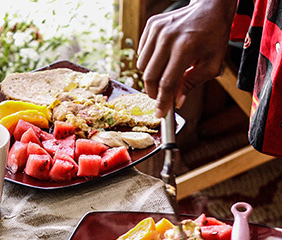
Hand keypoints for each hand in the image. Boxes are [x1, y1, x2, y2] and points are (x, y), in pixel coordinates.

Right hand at [137, 0, 236, 116]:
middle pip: (150, 76)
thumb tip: (177, 102)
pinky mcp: (151, 26)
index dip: (162, 102)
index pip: (167, 83)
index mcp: (185, 48)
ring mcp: (157, 30)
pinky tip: (162, 59)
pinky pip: (141, 53)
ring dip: (151, 77)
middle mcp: (168, 38)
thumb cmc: (213, 36)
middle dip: (153, 93)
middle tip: (160, 98)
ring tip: (164, 75)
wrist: (209, 6)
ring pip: (142, 66)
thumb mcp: (211, 64)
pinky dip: (149, 62)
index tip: (160, 114)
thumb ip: (192, 84)